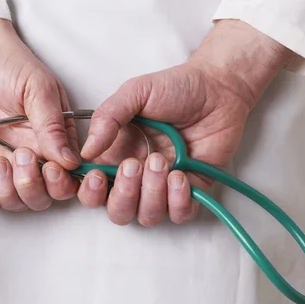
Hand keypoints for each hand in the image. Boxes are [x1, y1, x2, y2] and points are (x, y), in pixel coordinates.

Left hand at [0, 19, 79, 215]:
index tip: (49, 168)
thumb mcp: (38, 89)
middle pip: (45, 195)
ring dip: (10, 191)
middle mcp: (38, 156)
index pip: (70, 174)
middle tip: (21, 155)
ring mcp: (11, 162)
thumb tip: (70, 160)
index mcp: (58, 138)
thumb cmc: (12, 65)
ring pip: (19, 199)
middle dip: (34, 186)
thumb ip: (51, 125)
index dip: (63, 181)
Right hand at [77, 20, 293, 226]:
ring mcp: (165, 186)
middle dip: (123, 194)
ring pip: (147, 216)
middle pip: (117, 211)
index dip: (89, 191)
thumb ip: (107, 118)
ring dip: (151, 193)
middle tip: (135, 164)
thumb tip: (86, 152)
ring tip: (162, 161)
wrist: (218, 88)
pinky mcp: (193, 190)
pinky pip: (180, 215)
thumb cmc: (176, 88)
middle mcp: (138, 176)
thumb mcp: (135, 93)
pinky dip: (178, 201)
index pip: (93, 189)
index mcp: (116, 155)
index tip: (97, 174)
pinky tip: (181, 176)